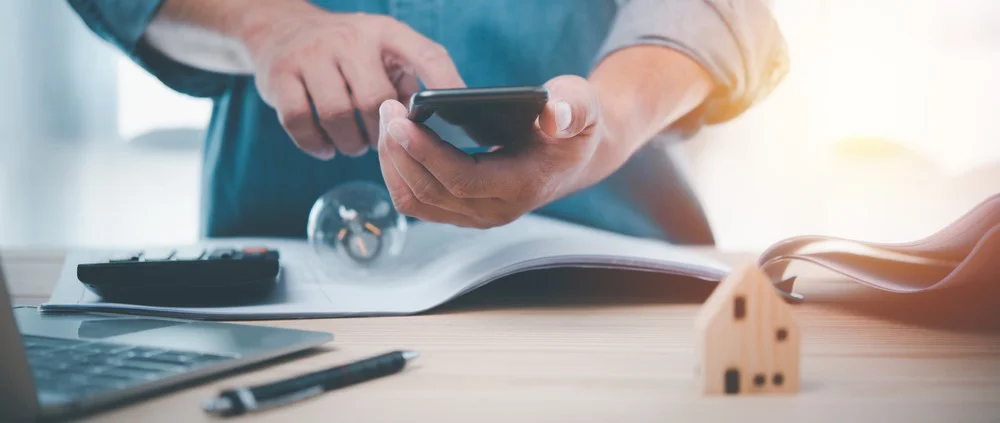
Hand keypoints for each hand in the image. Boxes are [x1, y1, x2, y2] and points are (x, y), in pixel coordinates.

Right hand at [239, 2, 463, 158]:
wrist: (280, 28)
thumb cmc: (346, 52)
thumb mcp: (382, 50)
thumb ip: (409, 79)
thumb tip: (442, 124)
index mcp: (386, 32)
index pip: (427, 55)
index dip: (447, 86)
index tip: (461, 117)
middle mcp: (349, 38)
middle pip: (376, 101)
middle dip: (381, 133)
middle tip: (380, 140)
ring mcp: (311, 54)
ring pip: (338, 116)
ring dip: (351, 143)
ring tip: (355, 143)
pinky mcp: (279, 75)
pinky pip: (300, 123)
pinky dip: (317, 145)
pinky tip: (327, 147)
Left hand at [377, 75, 606, 227]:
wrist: (574, 157)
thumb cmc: (574, 129)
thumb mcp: (585, 108)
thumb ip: (574, 108)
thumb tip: (554, 115)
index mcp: (522, 186)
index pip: (461, 179)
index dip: (426, 153)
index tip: (401, 121)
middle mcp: (495, 210)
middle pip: (429, 192)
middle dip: (400, 151)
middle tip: (388, 109)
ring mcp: (475, 216)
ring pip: (416, 202)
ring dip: (393, 163)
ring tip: (388, 120)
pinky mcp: (460, 211)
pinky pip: (417, 201)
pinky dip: (398, 171)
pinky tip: (395, 140)